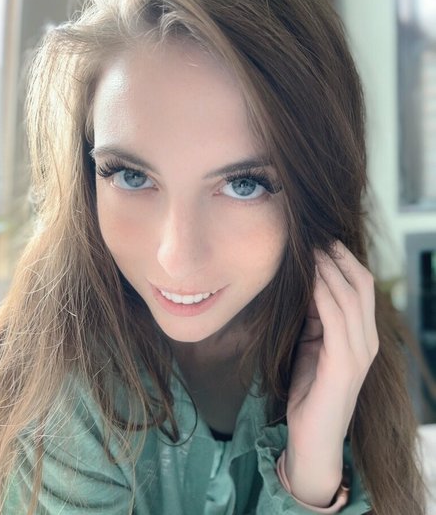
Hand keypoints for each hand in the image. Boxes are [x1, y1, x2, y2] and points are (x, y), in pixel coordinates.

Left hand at [284, 241, 378, 506]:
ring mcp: (359, 353)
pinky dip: (324, 294)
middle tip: (315, 238)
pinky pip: (336, 318)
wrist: (312, 438)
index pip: (361, 286)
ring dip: (329, 270)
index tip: (319, 240)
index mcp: (363, 335)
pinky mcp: (344, 364)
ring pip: (350, 297)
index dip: (343, 260)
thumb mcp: (313, 344)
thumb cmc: (309, 391)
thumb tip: (307, 282)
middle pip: (361, 285)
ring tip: (311, 250)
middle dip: (339, 258)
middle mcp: (368, 341)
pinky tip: (311, 278)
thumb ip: (316, 317)